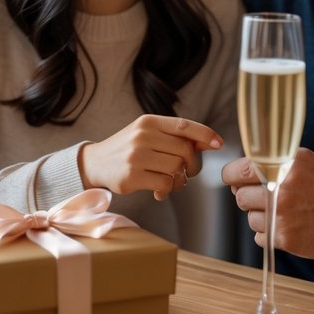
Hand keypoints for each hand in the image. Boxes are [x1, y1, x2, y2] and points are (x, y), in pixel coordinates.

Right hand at [79, 115, 222, 200]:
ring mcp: (136, 156)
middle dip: (191, 165)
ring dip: (179, 180)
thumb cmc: (128, 149)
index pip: (184, 125)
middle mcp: (142, 135)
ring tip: (170, 181)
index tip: (219, 143)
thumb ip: (174, 137)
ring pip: (176, 169)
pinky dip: (167, 190)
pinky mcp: (131, 177)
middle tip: (186, 172)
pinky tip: (158, 191)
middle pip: (185, 151)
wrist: (94, 163)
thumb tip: (207, 143)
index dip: (205, 134)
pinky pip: (165, 184)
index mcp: (149, 122)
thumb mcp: (148, 135)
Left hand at [222, 148, 313, 259]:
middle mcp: (280, 187)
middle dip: (250, 198)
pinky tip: (290, 227)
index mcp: (284, 164)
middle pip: (240, 196)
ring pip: (249, 218)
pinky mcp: (284, 238)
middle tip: (269, 199)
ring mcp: (281, 214)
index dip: (233, 177)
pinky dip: (269, 234)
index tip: (235, 181)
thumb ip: (273, 162)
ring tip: (286, 214)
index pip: (238, 170)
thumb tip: (237, 176)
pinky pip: (259, 237)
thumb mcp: (305, 162)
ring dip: (261, 218)